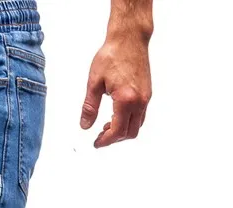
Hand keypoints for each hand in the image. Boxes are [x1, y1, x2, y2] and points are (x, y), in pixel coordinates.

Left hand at [80, 33, 151, 147]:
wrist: (129, 37)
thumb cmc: (112, 55)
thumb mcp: (94, 82)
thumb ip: (89, 107)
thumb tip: (85, 126)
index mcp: (125, 100)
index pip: (117, 131)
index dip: (106, 141)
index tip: (96, 143)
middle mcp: (139, 101)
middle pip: (130, 133)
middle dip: (115, 139)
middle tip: (100, 136)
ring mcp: (146, 97)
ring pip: (137, 126)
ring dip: (123, 131)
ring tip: (107, 126)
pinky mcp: (147, 93)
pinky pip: (141, 115)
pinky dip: (129, 121)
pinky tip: (117, 115)